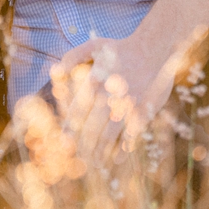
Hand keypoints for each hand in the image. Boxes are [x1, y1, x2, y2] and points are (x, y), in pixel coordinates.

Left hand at [52, 39, 145, 166]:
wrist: (154, 47)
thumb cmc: (121, 48)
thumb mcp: (93, 46)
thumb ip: (71, 57)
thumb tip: (53, 72)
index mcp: (94, 82)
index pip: (76, 113)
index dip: (68, 131)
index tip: (63, 144)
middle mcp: (108, 96)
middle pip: (90, 129)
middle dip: (82, 147)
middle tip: (77, 159)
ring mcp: (127, 105)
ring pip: (109, 136)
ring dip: (100, 152)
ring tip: (94, 163)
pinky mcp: (143, 111)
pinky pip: (130, 135)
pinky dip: (123, 149)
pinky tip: (116, 159)